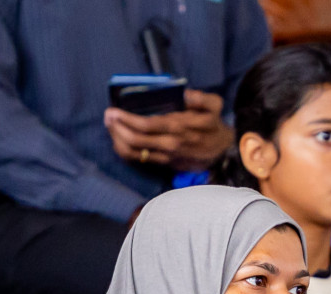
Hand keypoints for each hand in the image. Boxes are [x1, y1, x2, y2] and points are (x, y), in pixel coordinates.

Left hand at [104, 89, 235, 171]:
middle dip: (118, 127)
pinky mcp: (163, 163)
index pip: (147, 124)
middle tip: (108, 116)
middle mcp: (170, 143)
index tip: (114, 110)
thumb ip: (201, 97)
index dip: (128, 119)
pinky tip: (118, 139)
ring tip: (110, 126)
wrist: (223, 152)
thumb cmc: (214, 125)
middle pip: (136, 139)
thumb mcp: (215, 105)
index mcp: (179, 126)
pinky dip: (124, 150)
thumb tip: (184, 93)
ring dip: (118, 139)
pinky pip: (139, 160)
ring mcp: (165, 155)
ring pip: (134, 152)